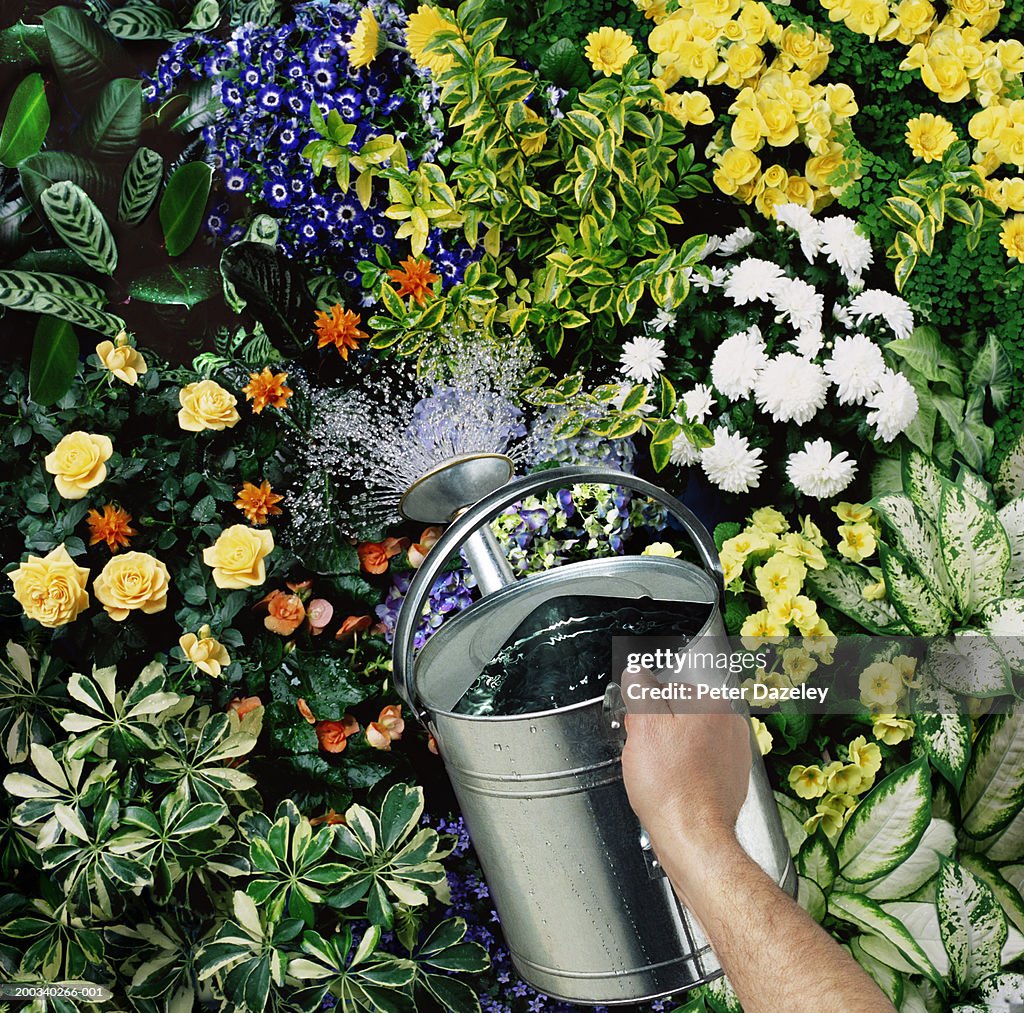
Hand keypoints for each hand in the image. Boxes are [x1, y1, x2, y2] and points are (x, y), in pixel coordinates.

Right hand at [619, 667, 752, 901]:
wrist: (693, 836)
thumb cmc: (671, 788)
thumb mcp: (643, 727)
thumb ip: (641, 691)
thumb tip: (637, 673)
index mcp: (712, 704)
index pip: (666, 691)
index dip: (645, 713)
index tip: (639, 731)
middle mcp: (730, 723)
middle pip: (679, 714)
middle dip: (659, 731)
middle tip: (650, 757)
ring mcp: (735, 751)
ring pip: (688, 739)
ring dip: (671, 752)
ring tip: (662, 775)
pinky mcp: (732, 776)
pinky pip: (699, 762)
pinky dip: (685, 770)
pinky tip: (675, 786)